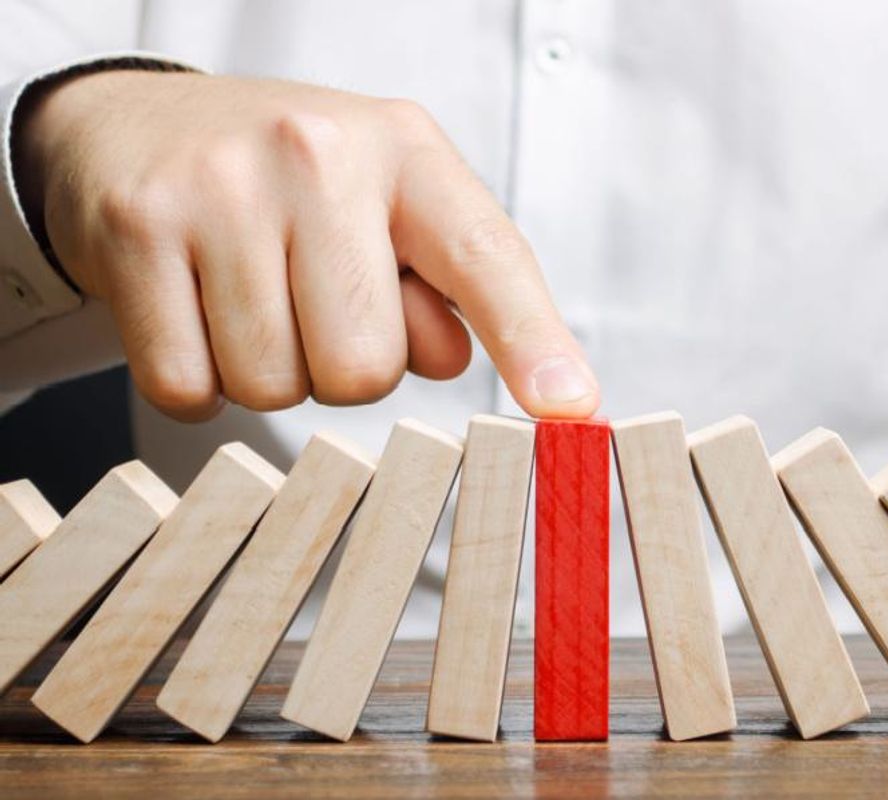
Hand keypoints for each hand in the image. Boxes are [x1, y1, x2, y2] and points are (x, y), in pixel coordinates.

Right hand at [14, 71, 599, 420]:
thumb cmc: (290, 184)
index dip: (532, 341)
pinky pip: (189, 388)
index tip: (571, 408)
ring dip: (270, 373)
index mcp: (406, 151)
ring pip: (276, 387)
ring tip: (251, 298)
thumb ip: (444, 290)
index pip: (486, 259)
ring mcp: (222, 189)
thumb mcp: (388, 209)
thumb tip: (454, 360)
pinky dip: (198, 381)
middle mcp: (318, 153)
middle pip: (366, 369)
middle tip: (311, 304)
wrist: (139, 124)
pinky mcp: (139, 230)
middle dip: (342, 368)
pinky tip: (194, 313)